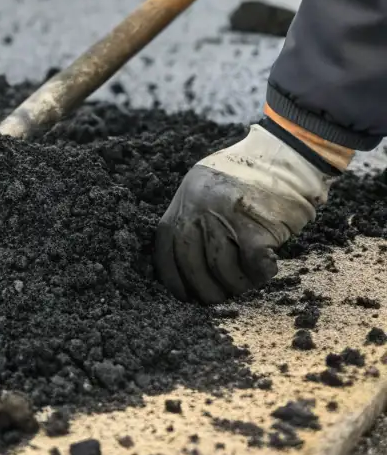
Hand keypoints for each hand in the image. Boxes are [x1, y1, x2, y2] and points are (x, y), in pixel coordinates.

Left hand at [154, 125, 332, 304]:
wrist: (288, 155)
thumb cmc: (254, 174)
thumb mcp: (211, 184)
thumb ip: (198, 213)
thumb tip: (191, 259)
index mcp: (186, 196)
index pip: (166, 243)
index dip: (171, 274)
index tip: (182, 294)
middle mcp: (200, 205)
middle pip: (189, 261)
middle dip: (203, 287)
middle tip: (217, 298)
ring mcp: (225, 216)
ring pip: (221, 268)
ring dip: (235, 284)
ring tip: (248, 282)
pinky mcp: (254, 227)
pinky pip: (252, 266)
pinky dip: (259, 276)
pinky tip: (268, 269)